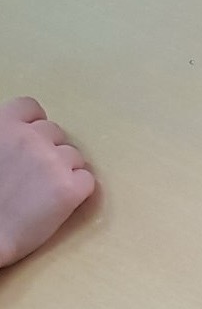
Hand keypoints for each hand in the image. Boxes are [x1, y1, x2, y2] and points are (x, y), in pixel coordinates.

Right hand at [0, 97, 96, 267]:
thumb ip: (5, 136)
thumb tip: (19, 132)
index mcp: (2, 124)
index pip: (31, 107)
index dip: (34, 125)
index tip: (30, 141)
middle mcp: (30, 137)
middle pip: (56, 133)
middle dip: (49, 150)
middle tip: (35, 173)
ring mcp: (53, 161)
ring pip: (74, 156)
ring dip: (65, 169)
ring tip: (43, 190)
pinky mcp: (70, 188)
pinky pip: (87, 179)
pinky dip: (77, 189)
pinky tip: (58, 201)